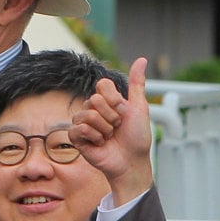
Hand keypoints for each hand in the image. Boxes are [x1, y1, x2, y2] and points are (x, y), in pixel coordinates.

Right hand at [68, 56, 154, 199]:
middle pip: (95, 100)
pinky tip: (99, 143)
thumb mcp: (139, 107)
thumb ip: (137, 83)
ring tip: (109, 137)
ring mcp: (84, 123)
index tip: (123, 110)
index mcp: (107, 101)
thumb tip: (142, 59)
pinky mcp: (77, 137)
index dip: (113, 98)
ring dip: (104, 129)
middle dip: (111, 117)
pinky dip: (94, 137)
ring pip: (87, 115)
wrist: (131, 161)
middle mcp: (93, 109)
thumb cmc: (137, 137)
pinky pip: (79, 128)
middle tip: (117, 128)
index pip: (101, 85)